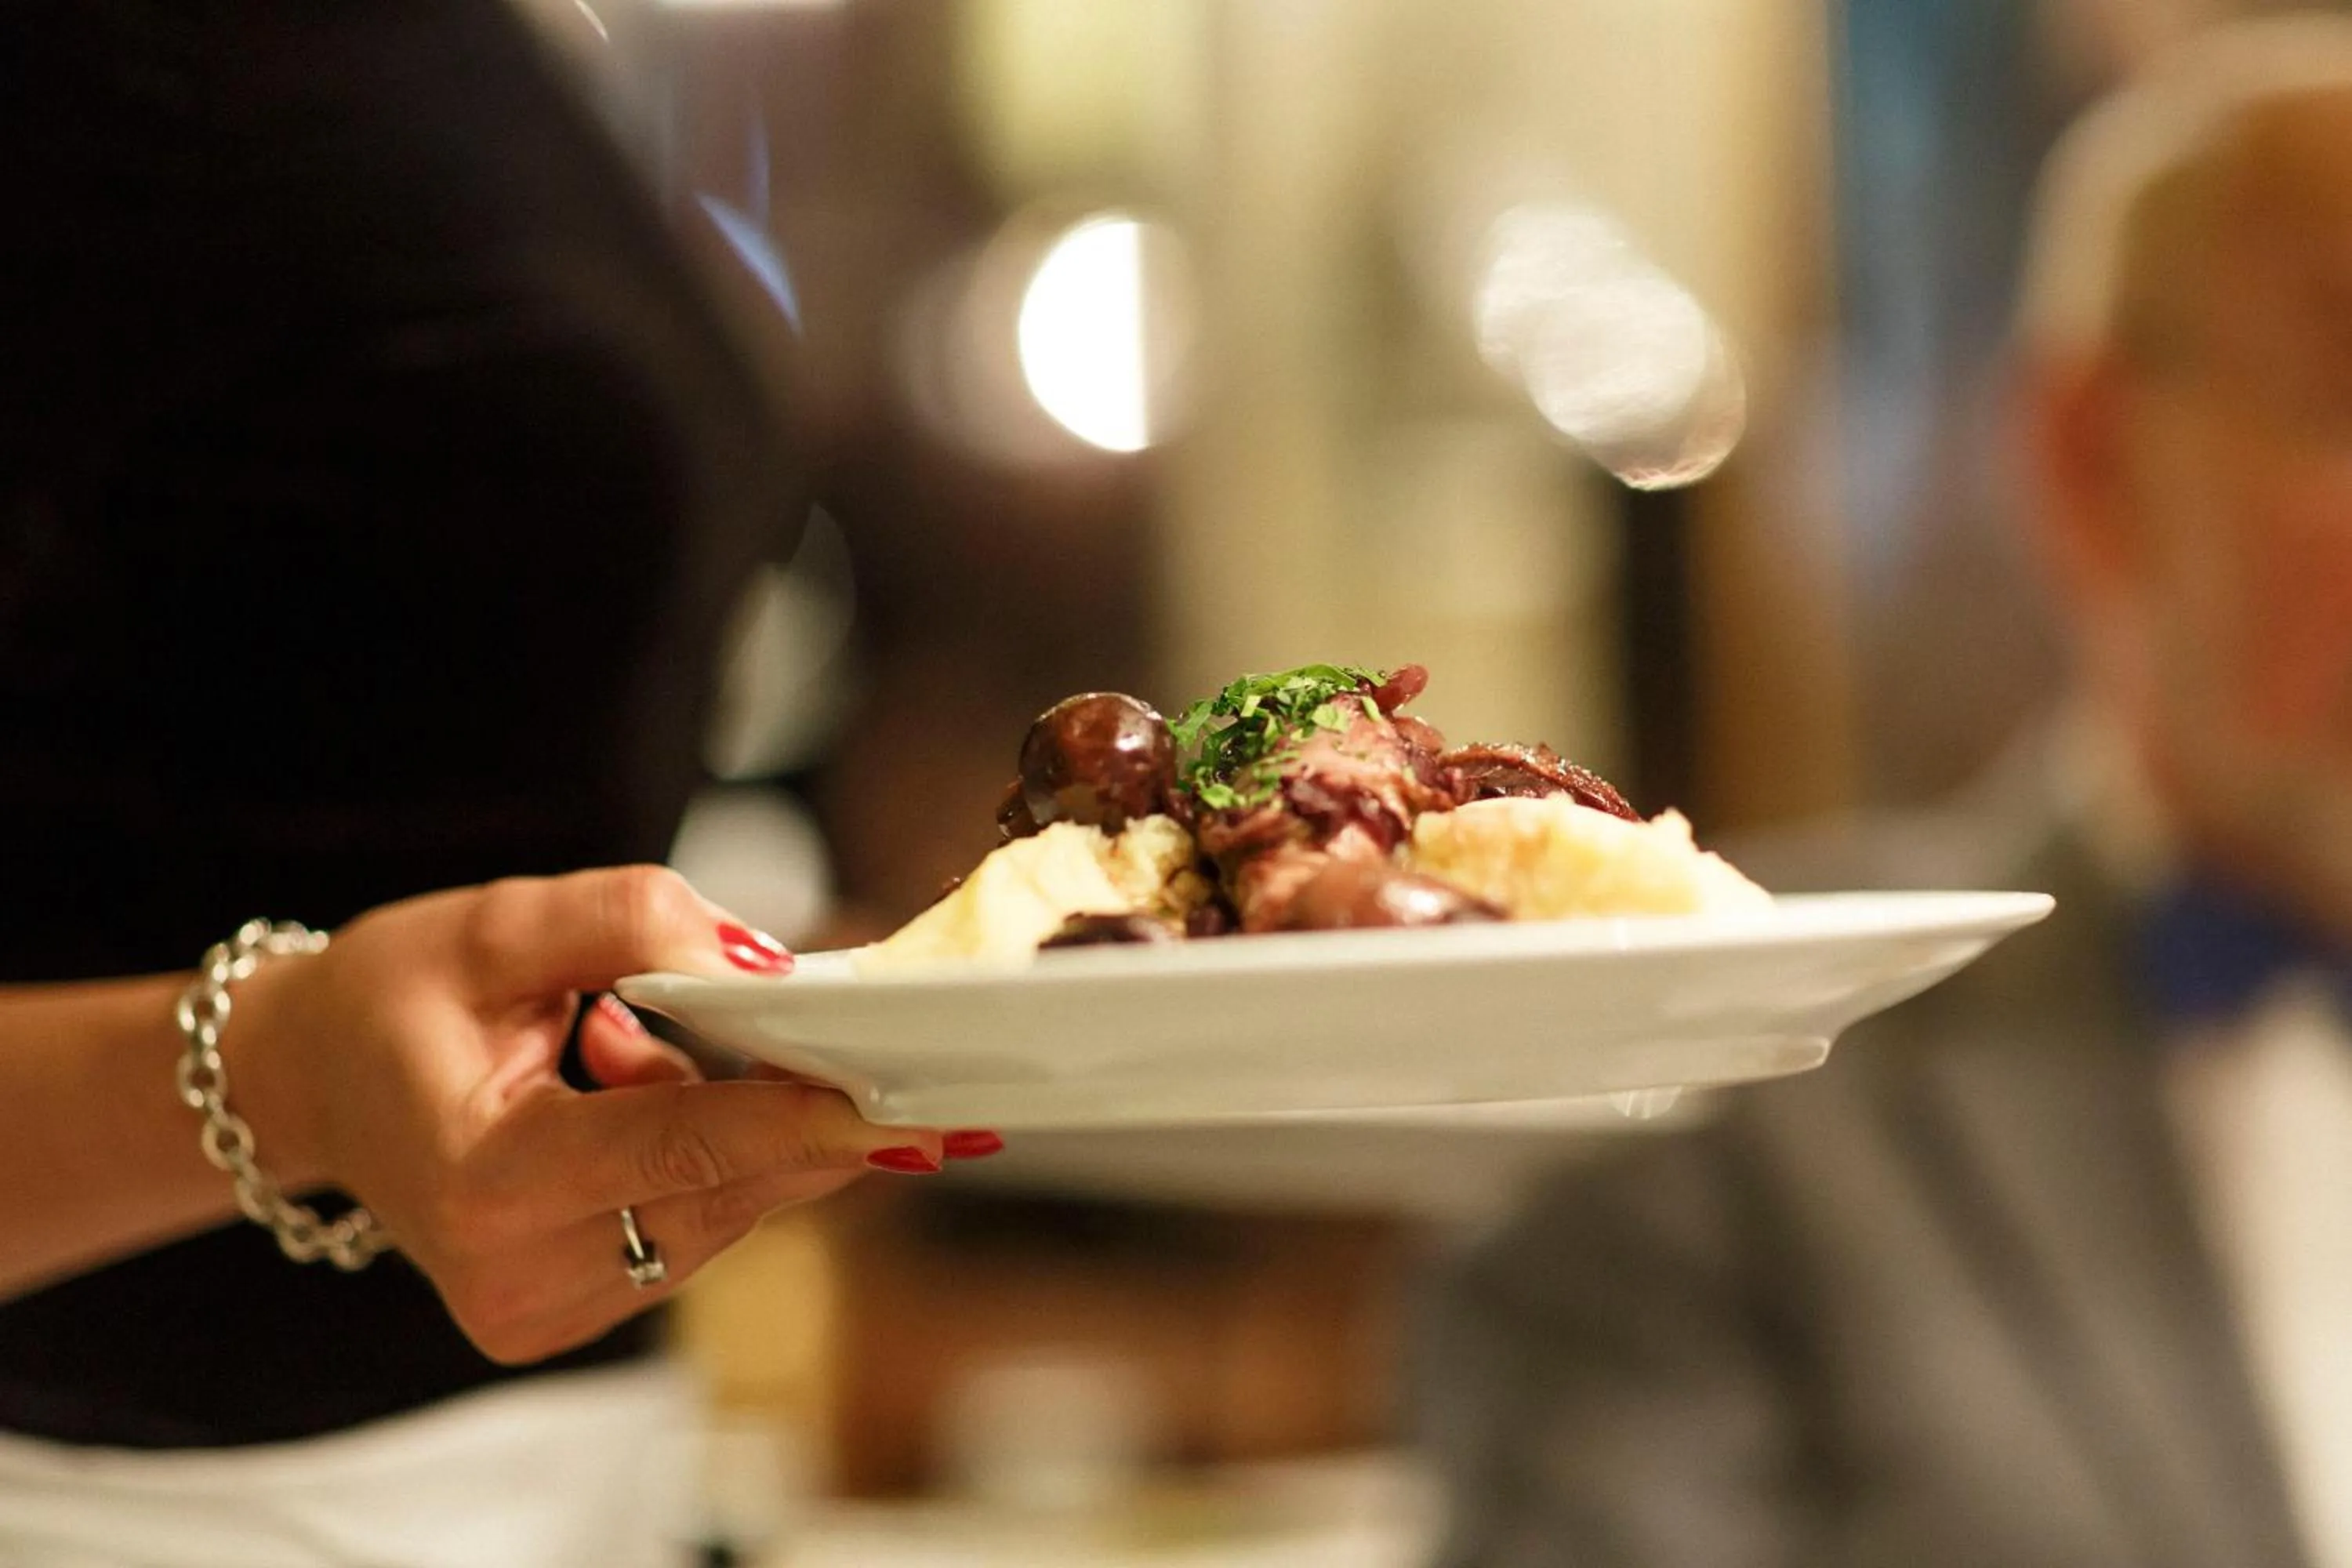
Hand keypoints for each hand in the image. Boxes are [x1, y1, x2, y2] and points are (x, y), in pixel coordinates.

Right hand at [231, 866, 956, 1363]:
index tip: (906, 1106)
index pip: (679, 1148)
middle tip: (897, 1046)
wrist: (313, 1084)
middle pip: (725, 1188)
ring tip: (631, 1035)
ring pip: (726, 1209)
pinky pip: (698, 1221)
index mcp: (483, 1185)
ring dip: (743, 1121)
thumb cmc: (390, 1001)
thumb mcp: (495, 925)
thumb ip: (630, 922)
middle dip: (810, 1113)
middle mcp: (517, 1273)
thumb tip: (766, 961)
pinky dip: (708, 1150)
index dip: (800, 1120)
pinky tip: (639, 1084)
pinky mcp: (574, 1310)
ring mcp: (548, 1308)